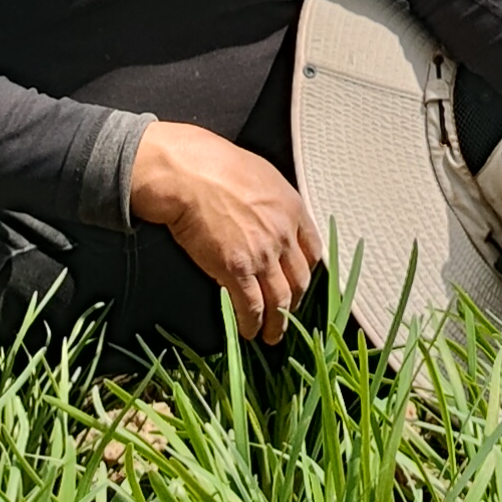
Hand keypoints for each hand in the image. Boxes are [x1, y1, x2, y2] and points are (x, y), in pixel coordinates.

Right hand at [130, 118, 322, 345]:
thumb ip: (271, 203)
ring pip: (280, 300)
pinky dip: (253, 323)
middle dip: (296, 302)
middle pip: (300, 280)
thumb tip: (266, 218)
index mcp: (293, 208)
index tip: (300, 282)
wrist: (188, 174)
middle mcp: (284, 234)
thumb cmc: (215, 166)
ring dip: (278, 323)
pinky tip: (249, 331)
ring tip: (271, 335)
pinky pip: (252, 306)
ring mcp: (262, 254)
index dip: (306, 271)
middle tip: (287, 313)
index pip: (313, 249)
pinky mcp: (236, 270)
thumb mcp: (260, 176)